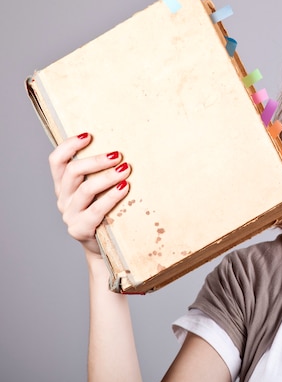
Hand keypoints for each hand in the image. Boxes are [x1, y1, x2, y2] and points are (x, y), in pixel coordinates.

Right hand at [49, 132, 130, 256]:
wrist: (104, 246)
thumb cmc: (105, 211)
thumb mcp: (98, 190)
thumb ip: (100, 173)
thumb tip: (123, 150)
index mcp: (64, 185)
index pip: (56, 161)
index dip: (69, 146)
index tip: (88, 135)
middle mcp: (63, 198)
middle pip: (72, 172)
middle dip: (96, 161)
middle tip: (118, 155)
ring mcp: (70, 215)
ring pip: (85, 190)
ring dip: (107, 177)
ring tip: (126, 169)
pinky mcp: (80, 229)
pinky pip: (96, 210)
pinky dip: (112, 197)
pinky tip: (125, 187)